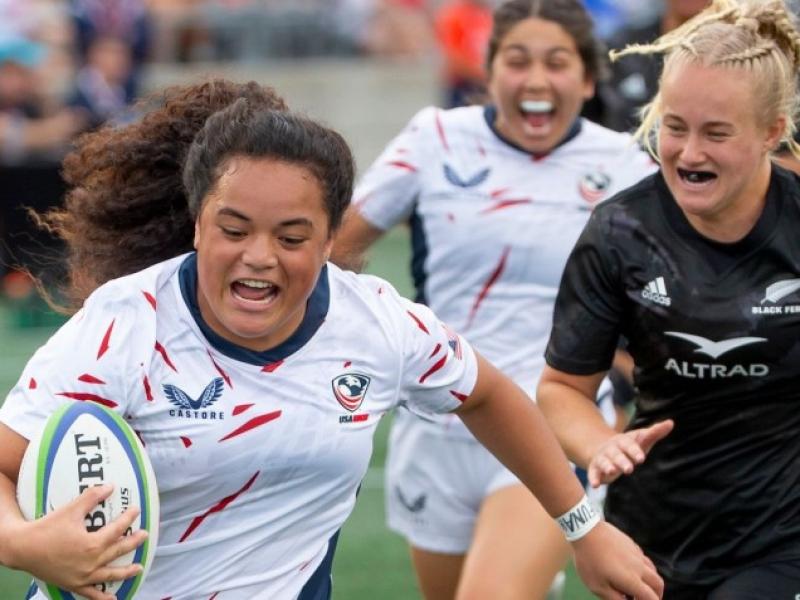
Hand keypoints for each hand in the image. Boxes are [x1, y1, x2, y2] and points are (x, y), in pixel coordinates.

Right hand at [9, 484, 146, 599]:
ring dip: (126, 572)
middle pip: (118, 551)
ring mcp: (83, 576)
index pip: (117, 529)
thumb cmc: (47, 528)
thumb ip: (92, 497)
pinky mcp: (73, 585)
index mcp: (92, 544)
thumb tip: (110, 486)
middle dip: (133, 542)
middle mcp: (91, 562)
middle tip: (144, 535)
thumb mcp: (71, 510)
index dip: (128, 518)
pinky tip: (112, 599)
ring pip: (110, 574)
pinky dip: (102, 597)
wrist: (22, 549)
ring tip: (138, 568)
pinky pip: (91, 594)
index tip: (136, 510)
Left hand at [572, 521, 663, 598]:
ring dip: (651, 580)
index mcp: (632, 580)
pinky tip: (632, 568)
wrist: (586, 530)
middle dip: (657, 594)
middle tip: (648, 598)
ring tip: (641, 585)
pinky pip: (644, 558)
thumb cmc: (589, 561)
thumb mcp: (597, 586)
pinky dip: (644, 568)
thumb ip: (614, 599)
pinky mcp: (631, 543)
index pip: (651, 597)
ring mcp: (636, 553)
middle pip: (658, 583)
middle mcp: (639, 566)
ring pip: (653, 569)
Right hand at [588, 420, 673, 486]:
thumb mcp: (640, 439)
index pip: (629, 445)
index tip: (642, 458)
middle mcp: (611, 449)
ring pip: (604, 462)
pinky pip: (593, 473)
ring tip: (611, 471)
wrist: (602, 447)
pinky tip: (595, 485)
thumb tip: (671, 423)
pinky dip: (593, 478)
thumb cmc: (628, 446)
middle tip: (629, 469)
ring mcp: (602, 458)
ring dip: (607, 466)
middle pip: (616, 454)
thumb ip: (654, 432)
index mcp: (623, 441)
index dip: (635, 451)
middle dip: (622, 461)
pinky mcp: (596, 468)